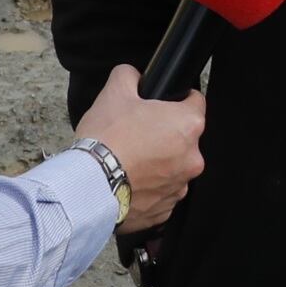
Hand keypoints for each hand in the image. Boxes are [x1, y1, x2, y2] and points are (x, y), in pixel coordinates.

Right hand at [76, 65, 204, 234]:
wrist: (90, 186)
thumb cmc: (107, 139)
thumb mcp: (114, 91)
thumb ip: (129, 75)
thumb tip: (132, 75)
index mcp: (187, 126)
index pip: (195, 102)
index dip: (178, 99)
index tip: (163, 104)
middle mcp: (192, 159)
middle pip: (183, 139)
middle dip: (164, 135)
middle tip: (136, 133)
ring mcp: (180, 187)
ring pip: (172, 167)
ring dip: (157, 163)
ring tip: (129, 160)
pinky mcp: (165, 211)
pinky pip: (160, 193)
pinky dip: (148, 187)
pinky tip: (127, 180)